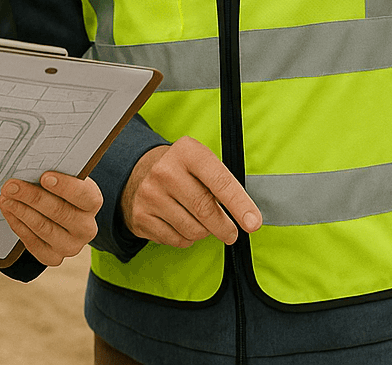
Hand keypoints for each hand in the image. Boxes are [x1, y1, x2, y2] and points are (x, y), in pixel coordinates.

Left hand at [0, 171, 102, 266]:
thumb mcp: (63, 177)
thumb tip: (31, 165)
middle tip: (11, 185)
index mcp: (93, 203)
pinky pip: (33, 243)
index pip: (84, 196)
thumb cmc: (59, 189)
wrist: (58, 213)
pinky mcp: (53, 258)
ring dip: (21, 211)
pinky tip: (8, 212)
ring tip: (5, 198)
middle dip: (32, 197)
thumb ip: (54, 172)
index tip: (45, 177)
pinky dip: (18, 226)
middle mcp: (86, 228)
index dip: (65, 187)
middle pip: (60, 212)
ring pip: (44, 228)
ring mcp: (71, 246)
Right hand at [119, 136, 261, 247]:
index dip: (239, 204)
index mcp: (187, 151)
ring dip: (204, 232)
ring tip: (200, 222)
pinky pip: (176, 240)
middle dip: (225, 227)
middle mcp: (165, 170)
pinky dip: (186, 238)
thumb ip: (223, 183)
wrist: (138, 172)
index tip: (253, 223)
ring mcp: (150, 194)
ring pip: (192, 229)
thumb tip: (248, 216)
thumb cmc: (182, 170)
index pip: (219, 181)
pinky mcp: (140, 216)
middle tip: (231, 232)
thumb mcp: (201, 163)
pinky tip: (182, 225)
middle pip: (205, 210)